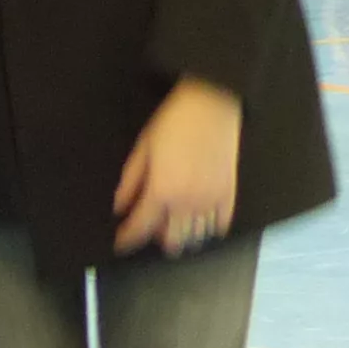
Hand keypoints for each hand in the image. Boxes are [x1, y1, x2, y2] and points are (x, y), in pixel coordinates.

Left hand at [110, 77, 240, 256]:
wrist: (211, 104)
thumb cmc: (173, 122)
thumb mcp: (142, 149)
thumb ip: (130, 182)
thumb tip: (119, 206)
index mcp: (162, 191)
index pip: (141, 227)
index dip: (127, 239)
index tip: (120, 243)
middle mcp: (187, 202)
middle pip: (171, 240)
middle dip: (156, 239)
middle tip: (147, 228)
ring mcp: (211, 200)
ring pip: (196, 236)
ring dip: (182, 235)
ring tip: (172, 224)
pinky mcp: (229, 194)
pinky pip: (220, 225)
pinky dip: (208, 229)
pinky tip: (198, 221)